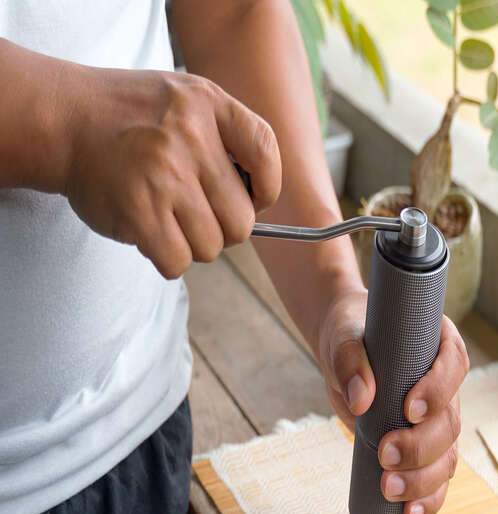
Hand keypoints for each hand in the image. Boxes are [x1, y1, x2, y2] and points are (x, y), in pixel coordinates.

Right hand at [63, 68, 280, 277]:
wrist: (63, 120)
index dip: (267, 189)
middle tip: (196, 214)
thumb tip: (259, 202)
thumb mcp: (186, 101)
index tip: (253, 199)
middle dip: (224, 229)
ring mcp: (164, 176)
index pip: (265, 152)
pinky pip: (178, 261)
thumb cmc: (132, 119)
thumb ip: (228, 139)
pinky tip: (150, 232)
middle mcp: (191, 138)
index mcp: (208, 104)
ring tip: (167, 217)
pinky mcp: (139, 212)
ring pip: (211, 247)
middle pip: (241, 221)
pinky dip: (167, 259)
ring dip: (192, 244)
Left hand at [318, 289, 469, 513]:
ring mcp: (437, 421)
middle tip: (385, 455)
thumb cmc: (351, 336)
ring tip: (388, 488)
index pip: (454, 365)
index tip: (409, 409)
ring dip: (422, 479)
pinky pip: (436, 478)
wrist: (346, 353)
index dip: (439, 390)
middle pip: (451, 422)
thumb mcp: (343, 339)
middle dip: (421, 446)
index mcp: (438, 347)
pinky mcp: (422, 448)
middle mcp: (446, 388)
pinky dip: (427, 499)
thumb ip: (349, 360)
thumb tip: (361, 398)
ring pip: (447, 457)